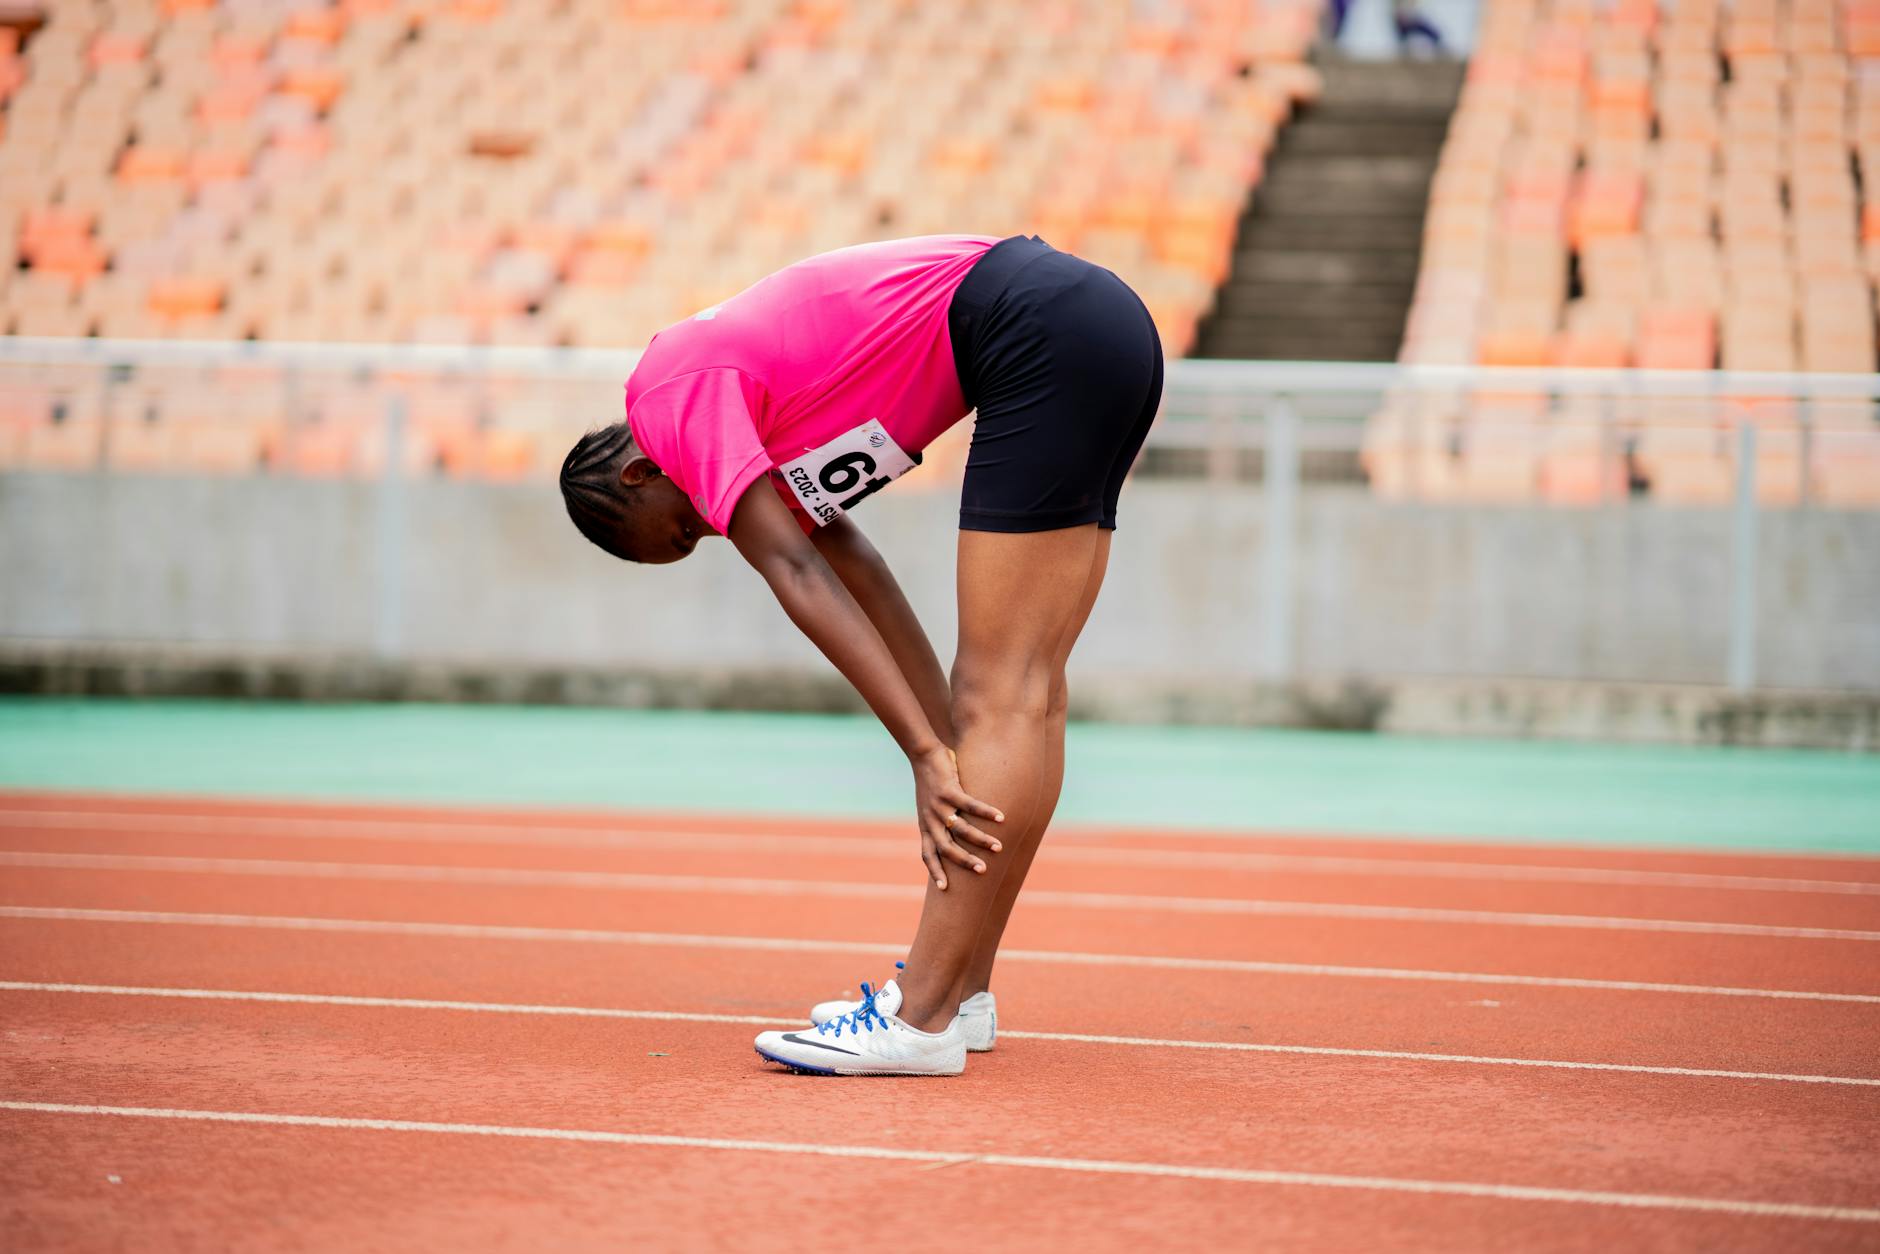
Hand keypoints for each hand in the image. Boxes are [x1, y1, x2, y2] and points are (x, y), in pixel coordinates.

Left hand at [910, 746, 1002, 888]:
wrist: (922, 755)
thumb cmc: (931, 783)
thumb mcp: (931, 808)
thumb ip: (942, 824)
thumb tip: (960, 838)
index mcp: (926, 826)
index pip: (928, 855)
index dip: (935, 871)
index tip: (945, 889)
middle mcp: (930, 819)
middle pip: (946, 848)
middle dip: (965, 861)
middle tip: (983, 871)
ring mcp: (938, 805)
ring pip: (961, 829)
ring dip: (980, 840)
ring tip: (998, 848)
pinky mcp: (948, 789)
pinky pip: (969, 804)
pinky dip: (985, 812)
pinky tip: (1001, 816)